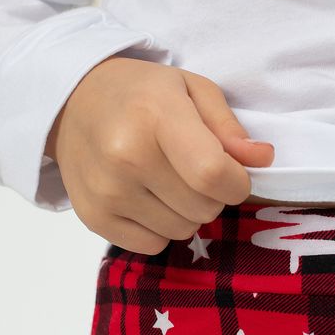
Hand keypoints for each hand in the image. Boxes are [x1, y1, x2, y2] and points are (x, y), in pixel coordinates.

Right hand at [44, 56, 274, 253]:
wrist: (71, 103)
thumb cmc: (141, 94)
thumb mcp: (191, 90)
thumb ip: (229, 127)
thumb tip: (263, 159)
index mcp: (156, 117)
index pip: (214, 174)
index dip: (237, 182)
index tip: (234, 173)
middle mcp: (126, 157)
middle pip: (203, 208)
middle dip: (212, 195)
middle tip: (192, 169)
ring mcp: (106, 191)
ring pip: (182, 231)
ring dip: (186, 212)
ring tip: (166, 181)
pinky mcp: (93, 217)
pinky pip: (153, 245)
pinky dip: (158, 228)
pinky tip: (146, 198)